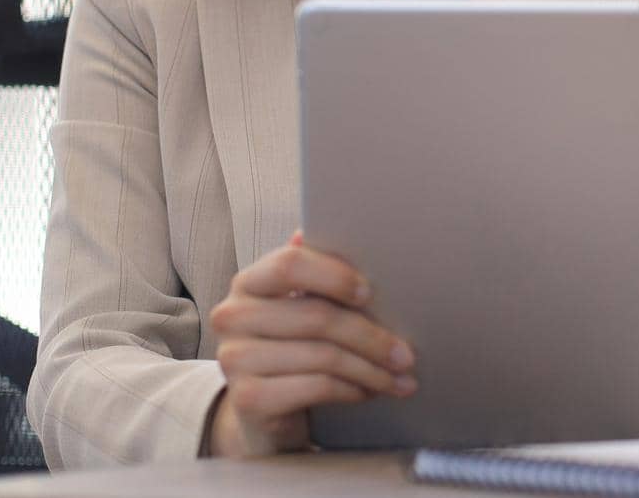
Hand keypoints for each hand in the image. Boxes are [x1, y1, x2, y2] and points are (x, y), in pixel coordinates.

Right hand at [204, 230, 416, 457]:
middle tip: (406, 354)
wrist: (261, 410)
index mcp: (249, 282)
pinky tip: (368, 392)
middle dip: (371, 337)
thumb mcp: (301, 307)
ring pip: (323, 356)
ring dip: (371, 370)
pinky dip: (351, 390)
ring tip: (399, 379)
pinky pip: (316, 387)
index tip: (371, 293)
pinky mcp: (248, 398)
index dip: (335, 276)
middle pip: (317, 317)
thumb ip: (317, 273)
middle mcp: (232, 316)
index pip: (290, 264)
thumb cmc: (292, 347)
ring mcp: (235, 359)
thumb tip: (349, 229)